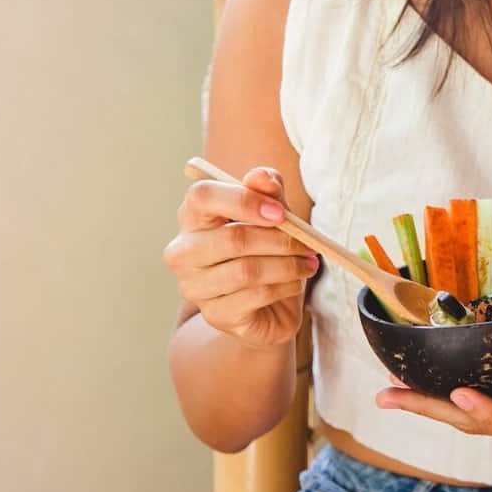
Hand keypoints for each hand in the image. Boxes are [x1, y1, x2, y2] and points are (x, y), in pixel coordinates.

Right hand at [162, 165, 316, 350]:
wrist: (269, 306)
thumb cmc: (267, 251)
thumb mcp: (273, 216)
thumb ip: (268, 193)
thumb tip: (261, 176)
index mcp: (192, 218)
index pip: (201, 196)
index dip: (244, 200)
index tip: (280, 212)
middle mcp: (183, 252)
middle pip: (232, 238)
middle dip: (280, 239)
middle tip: (308, 242)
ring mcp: (195, 286)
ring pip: (247, 271)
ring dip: (288, 265)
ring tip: (308, 262)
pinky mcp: (215, 315)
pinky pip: (256, 296)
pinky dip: (285, 286)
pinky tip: (295, 283)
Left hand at [376, 287, 491, 453]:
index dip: (490, 410)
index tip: (458, 394)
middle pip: (480, 426)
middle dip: (433, 411)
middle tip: (391, 395)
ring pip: (470, 424)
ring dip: (427, 408)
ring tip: (388, 391)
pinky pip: (473, 417)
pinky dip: (440, 404)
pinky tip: (407, 388)